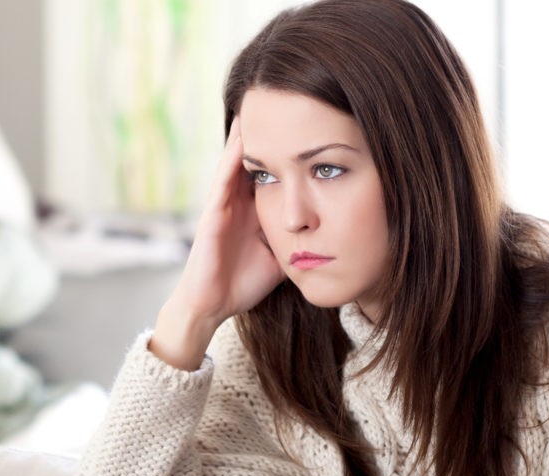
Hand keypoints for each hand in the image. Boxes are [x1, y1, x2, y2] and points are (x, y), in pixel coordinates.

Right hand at [151, 118, 284, 369]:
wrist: (214, 306)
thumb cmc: (246, 281)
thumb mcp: (285, 253)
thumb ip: (304, 235)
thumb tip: (337, 227)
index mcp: (255, 207)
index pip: (274, 169)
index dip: (287, 146)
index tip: (308, 119)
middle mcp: (238, 200)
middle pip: (256, 157)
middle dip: (269, 130)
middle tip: (283, 95)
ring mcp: (223, 205)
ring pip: (237, 162)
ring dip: (246, 134)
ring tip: (258, 104)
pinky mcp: (211, 216)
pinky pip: (222, 182)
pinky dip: (232, 160)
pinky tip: (242, 140)